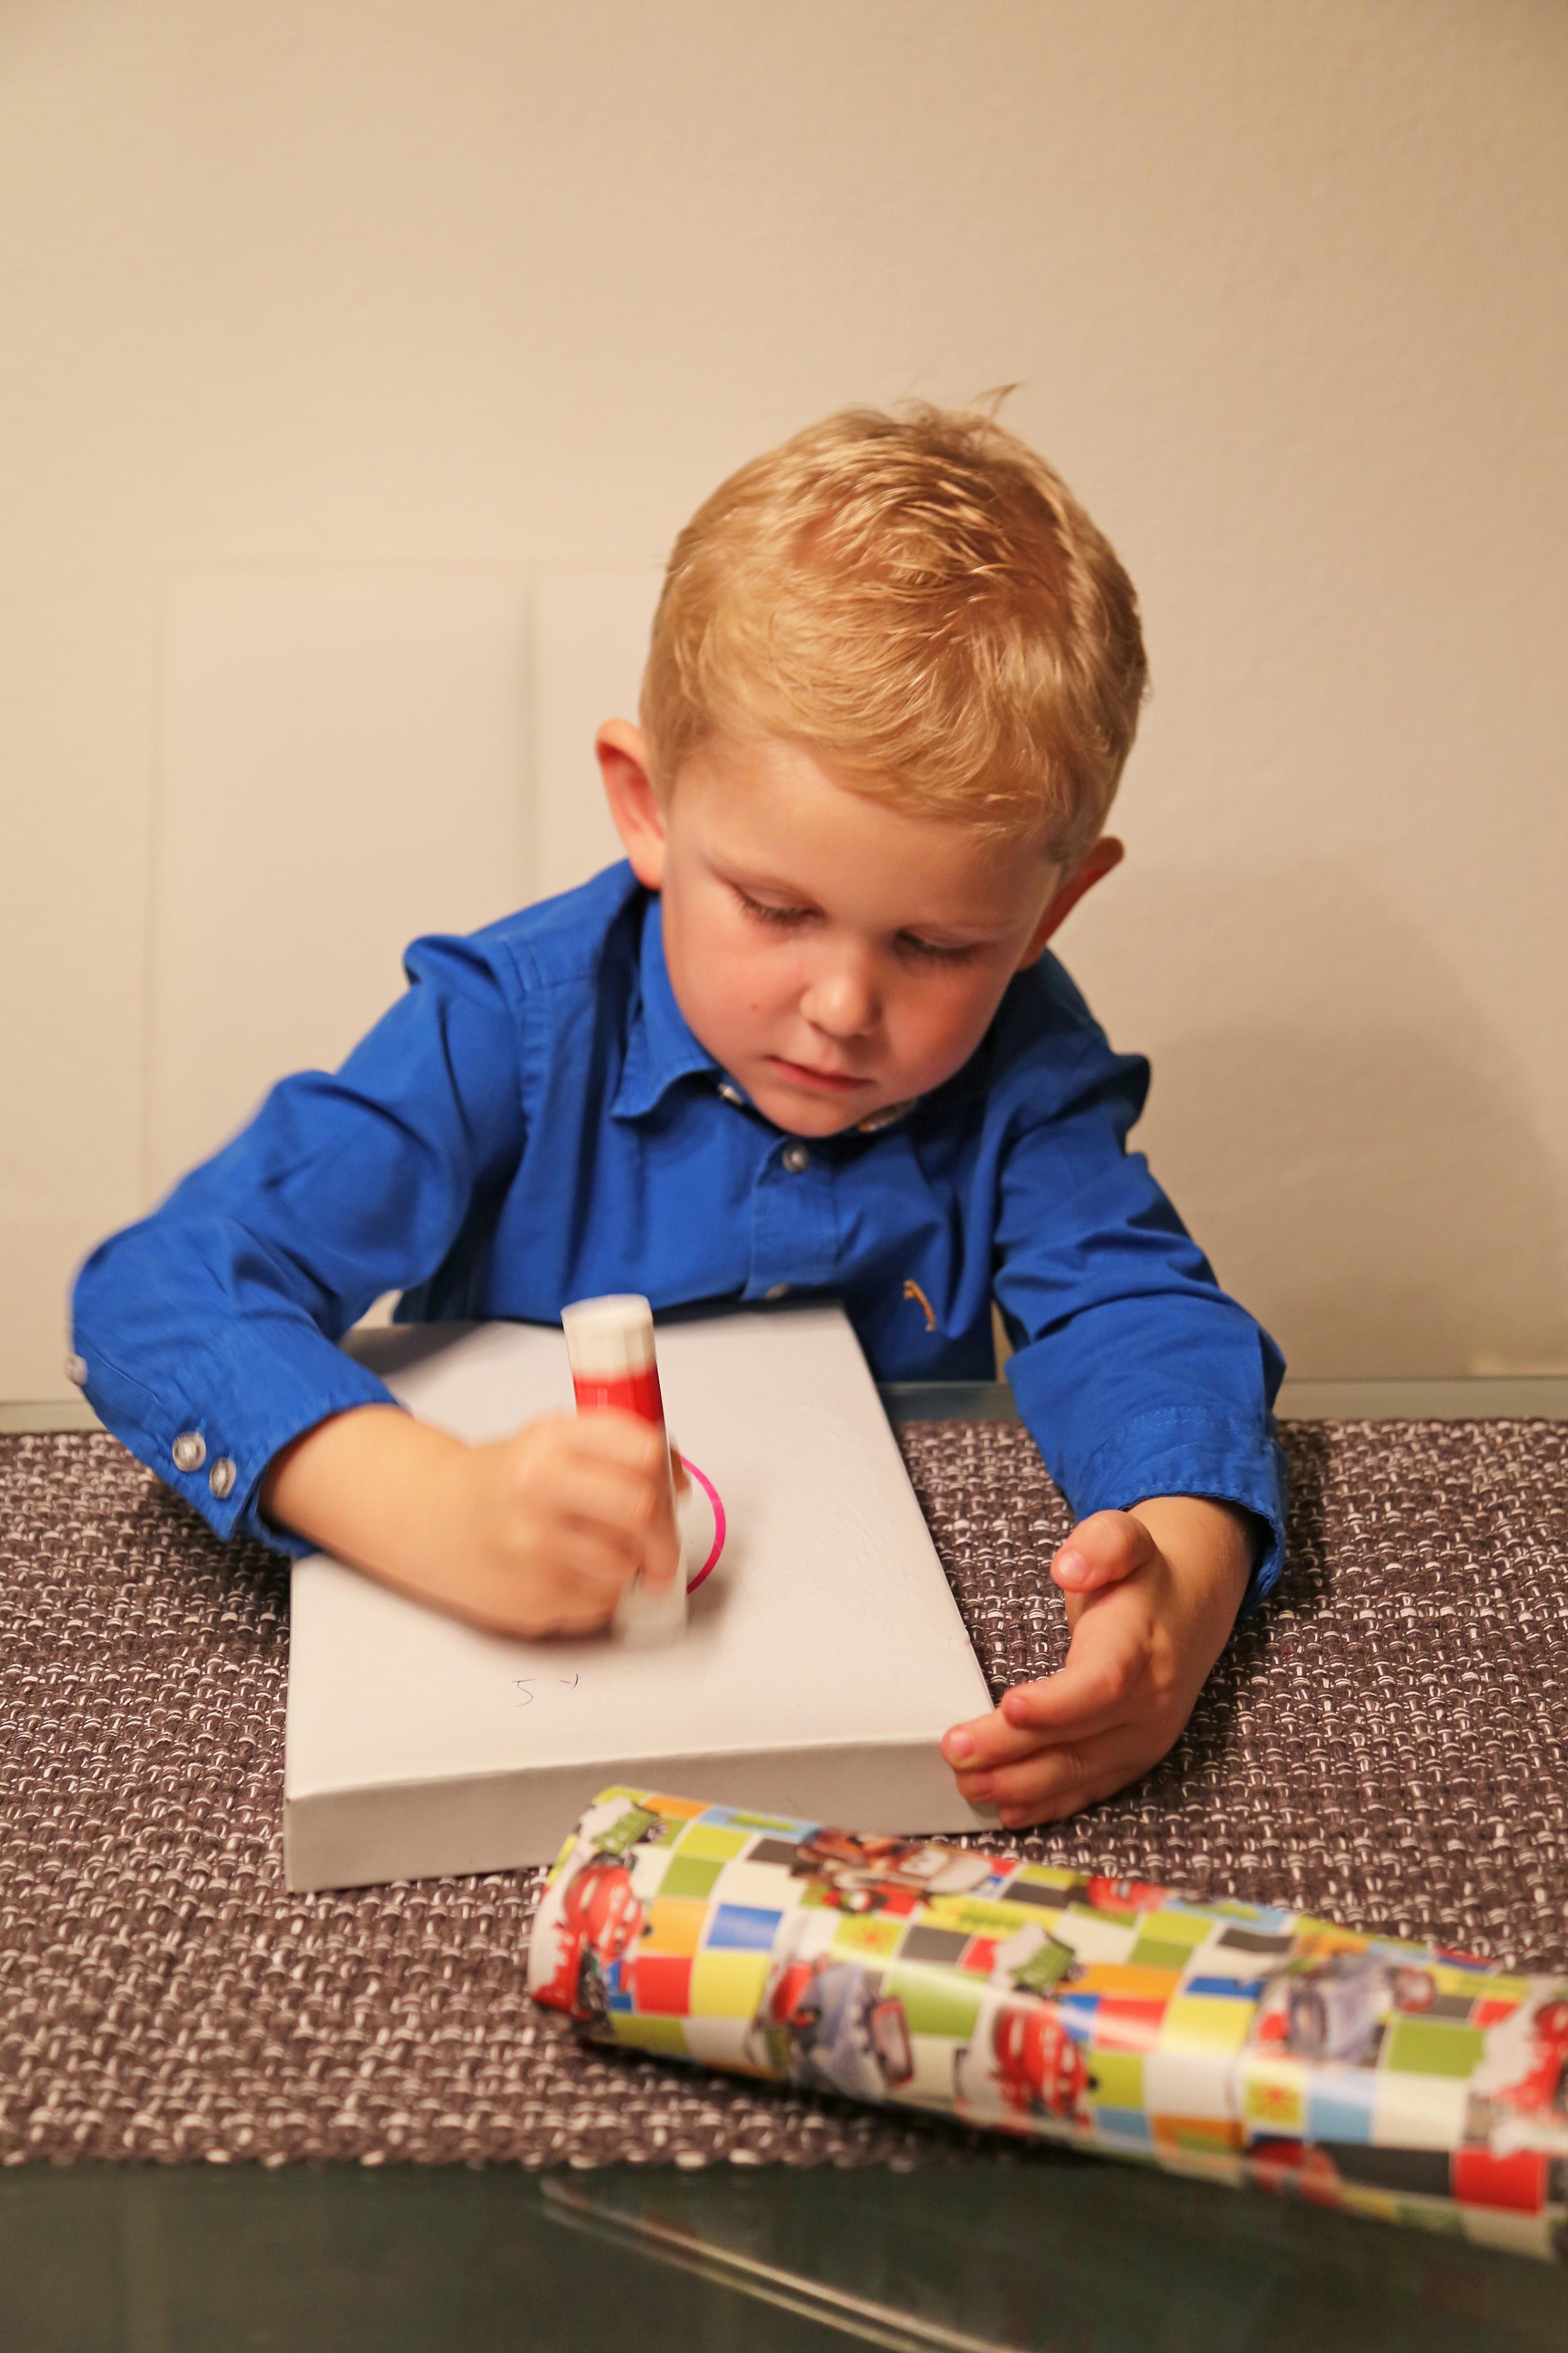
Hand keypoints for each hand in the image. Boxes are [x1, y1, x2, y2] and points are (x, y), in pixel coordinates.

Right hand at [262, 1403, 681, 1638]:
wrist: (431, 1518)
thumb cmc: (503, 1479)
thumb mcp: (553, 1439)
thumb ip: (615, 1446)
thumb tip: (676, 1484)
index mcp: (550, 1441)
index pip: (643, 1451)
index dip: (668, 1474)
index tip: (669, 1490)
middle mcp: (538, 1490)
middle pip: (641, 1511)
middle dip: (663, 1534)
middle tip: (661, 1545)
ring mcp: (532, 1549)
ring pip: (624, 1566)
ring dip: (627, 1567)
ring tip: (597, 1552)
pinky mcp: (530, 1598)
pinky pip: (598, 1604)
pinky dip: (599, 1594)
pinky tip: (570, 1573)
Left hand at [941, 1497, 1253, 1826]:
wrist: (1193, 1605)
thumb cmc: (1143, 1576)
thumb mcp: (1125, 1537)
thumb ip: (1102, 1544)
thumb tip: (1070, 1566)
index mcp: (1140, 1646)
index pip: (1100, 1684)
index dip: (1056, 1704)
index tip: (1008, 1707)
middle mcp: (1147, 1702)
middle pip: (1077, 1738)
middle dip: (1013, 1751)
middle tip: (956, 1751)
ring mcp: (1143, 1737)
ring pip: (1079, 1773)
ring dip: (1022, 1786)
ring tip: (969, 1785)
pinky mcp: (1134, 1757)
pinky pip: (1090, 1788)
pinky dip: (1049, 1804)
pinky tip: (1009, 1810)